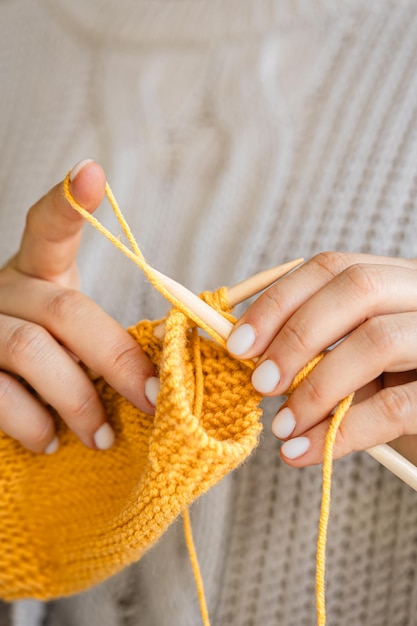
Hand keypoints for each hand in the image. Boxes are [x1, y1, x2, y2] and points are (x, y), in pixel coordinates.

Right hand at [0, 160, 156, 453]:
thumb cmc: (52, 366)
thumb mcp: (79, 342)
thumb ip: (110, 344)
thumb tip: (175, 363)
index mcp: (37, 274)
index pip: (47, 228)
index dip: (67, 202)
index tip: (92, 174)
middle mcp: (4, 292)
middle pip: (64, 309)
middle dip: (117, 358)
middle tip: (153, 399)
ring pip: (28, 350)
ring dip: (77, 400)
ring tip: (104, 437)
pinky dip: (33, 423)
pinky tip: (50, 441)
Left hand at [226, 252, 416, 466]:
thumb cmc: (390, 388)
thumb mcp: (353, 359)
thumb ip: (315, 349)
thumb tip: (250, 355)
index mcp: (395, 279)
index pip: (332, 268)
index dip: (279, 302)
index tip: (240, 344)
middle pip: (358, 289)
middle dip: (297, 335)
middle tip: (261, 381)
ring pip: (378, 341)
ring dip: (316, 387)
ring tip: (281, 424)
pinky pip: (395, 407)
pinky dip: (342, 432)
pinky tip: (302, 450)